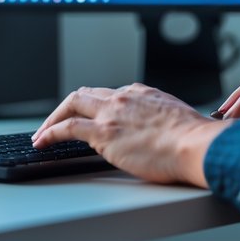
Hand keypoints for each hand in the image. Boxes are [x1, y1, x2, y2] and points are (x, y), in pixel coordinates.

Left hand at [32, 83, 227, 187]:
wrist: (198, 145)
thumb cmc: (196, 141)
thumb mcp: (178, 121)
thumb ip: (161, 123)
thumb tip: (159, 136)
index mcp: (143, 94)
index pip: (111, 95)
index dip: (96, 106)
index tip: (90, 117)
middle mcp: (124, 98)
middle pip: (86, 94)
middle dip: (68, 107)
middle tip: (57, 120)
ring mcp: (112, 113)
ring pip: (72, 105)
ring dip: (53, 118)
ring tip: (42, 133)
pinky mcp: (103, 133)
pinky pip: (66, 128)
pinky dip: (50, 132)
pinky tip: (42, 141)